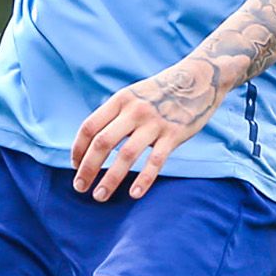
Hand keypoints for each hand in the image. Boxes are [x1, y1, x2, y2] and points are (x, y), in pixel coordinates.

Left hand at [70, 56, 224, 201]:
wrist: (200, 78)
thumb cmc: (162, 92)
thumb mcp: (134, 95)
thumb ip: (116, 115)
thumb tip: (93, 143)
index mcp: (121, 100)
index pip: (90, 127)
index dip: (78, 149)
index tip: (75, 167)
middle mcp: (134, 110)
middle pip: (102, 143)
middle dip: (88, 168)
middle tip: (79, 187)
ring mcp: (154, 122)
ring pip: (126, 155)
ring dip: (110, 179)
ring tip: (99, 196)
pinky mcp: (174, 134)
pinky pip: (155, 161)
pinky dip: (144, 180)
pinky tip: (134, 194)